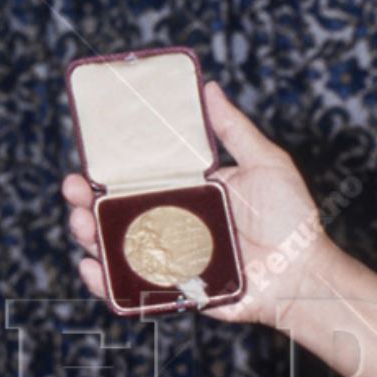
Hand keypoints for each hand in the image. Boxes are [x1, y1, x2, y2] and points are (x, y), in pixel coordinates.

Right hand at [61, 81, 338, 326]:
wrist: (304, 274)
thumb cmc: (291, 220)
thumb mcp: (266, 163)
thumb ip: (234, 129)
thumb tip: (210, 88)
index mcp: (187, 192)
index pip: (135, 179)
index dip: (105, 171)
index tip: (85, 161)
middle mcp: (172, 223)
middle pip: (114, 212)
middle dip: (83, 202)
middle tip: (73, 190)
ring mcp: (170, 257)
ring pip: (114, 246)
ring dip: (87, 236)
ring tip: (81, 224)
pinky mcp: (174, 288)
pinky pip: (130, 287)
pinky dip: (105, 281)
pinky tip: (93, 267)